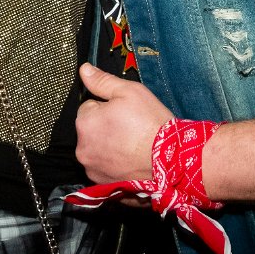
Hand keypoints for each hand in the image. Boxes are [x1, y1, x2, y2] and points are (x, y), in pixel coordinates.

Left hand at [74, 63, 172, 184]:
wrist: (172, 160)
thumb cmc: (150, 123)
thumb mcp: (129, 92)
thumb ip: (102, 81)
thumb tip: (84, 69)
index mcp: (85, 122)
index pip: (89, 107)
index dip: (108, 107)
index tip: (125, 113)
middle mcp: (82, 148)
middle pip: (91, 130)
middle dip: (105, 127)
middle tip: (130, 129)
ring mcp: (92, 168)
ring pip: (97, 149)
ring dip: (109, 147)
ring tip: (133, 146)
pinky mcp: (103, 184)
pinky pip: (105, 168)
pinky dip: (114, 164)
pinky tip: (131, 161)